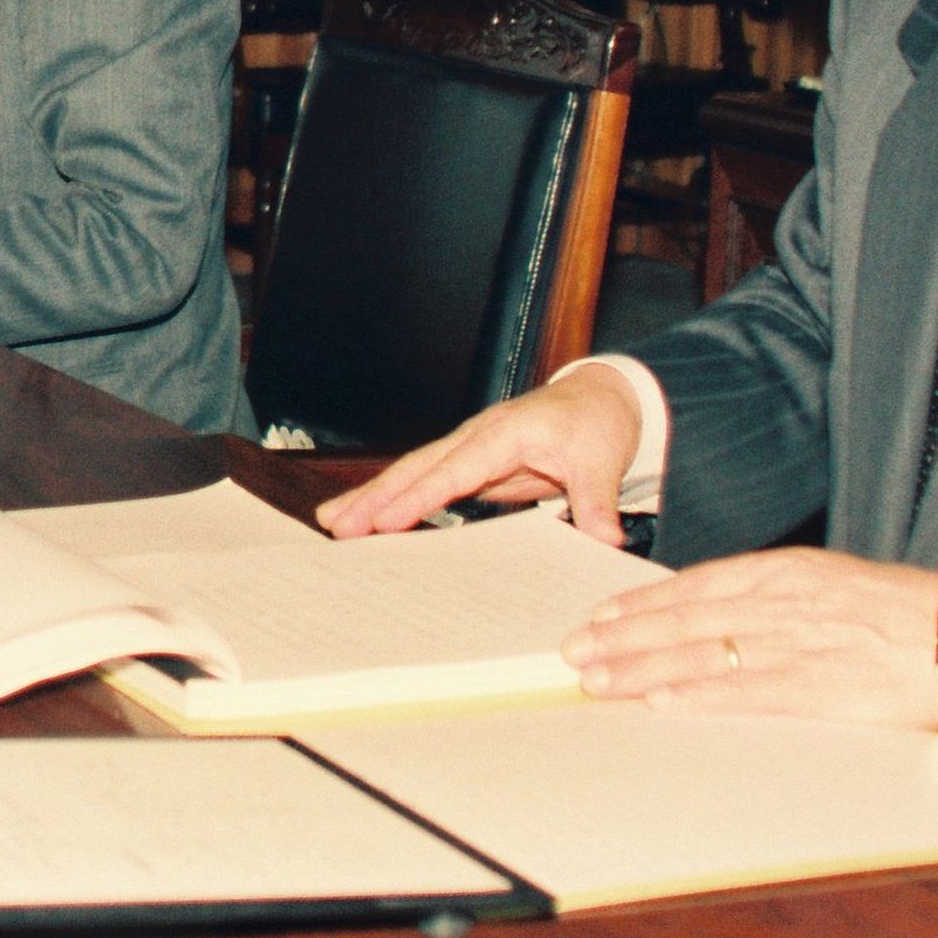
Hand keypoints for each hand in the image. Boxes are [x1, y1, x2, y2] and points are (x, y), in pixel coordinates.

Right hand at [319, 363, 642, 540]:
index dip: (419, 497)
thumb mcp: (603, 462)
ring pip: (412, 473)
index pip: (455, 470)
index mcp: (506, 432)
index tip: (385, 521)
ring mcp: (470, 450)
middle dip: (374, 496)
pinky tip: (369, 521)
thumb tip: (605, 540)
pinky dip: (394, 500)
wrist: (603, 398)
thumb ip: (597, 503)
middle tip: (335, 524)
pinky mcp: (471, 466)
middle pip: (417, 468)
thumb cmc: (599, 423)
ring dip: (372, 498)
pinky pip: (425, 483)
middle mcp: (478, 437)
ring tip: (331, 522)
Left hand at [561, 548, 937, 728]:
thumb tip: (717, 615)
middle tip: (573, 652)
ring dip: (642, 668)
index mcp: (788, 572)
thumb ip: (778, 597)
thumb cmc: (907, 615)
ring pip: (702, 653)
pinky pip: (747, 692)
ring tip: (596, 681)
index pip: (695, 585)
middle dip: (622, 637)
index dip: (640, 604)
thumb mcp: (834, 586)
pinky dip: (700, 696)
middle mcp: (784, 601)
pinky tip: (661, 703)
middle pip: (684, 618)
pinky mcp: (822, 687)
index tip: (598, 618)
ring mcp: (800, 643)